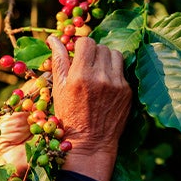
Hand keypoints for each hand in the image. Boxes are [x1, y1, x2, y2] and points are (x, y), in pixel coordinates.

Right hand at [47, 35, 131, 180]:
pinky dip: (113, 72)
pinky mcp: (127, 91)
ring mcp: (117, 84)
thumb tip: (53, 38)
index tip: (77, 53)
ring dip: (105, 58)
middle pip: (101, 47)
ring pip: (115, 54)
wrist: (91, 142)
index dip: (80, 45)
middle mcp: (101, 77)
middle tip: (85, 65)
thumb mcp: (58, 88)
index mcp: (81, 75)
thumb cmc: (68, 116)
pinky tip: (105, 84)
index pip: (87, 42)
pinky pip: (122, 70)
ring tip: (97, 71)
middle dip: (92, 52)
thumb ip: (58, 60)